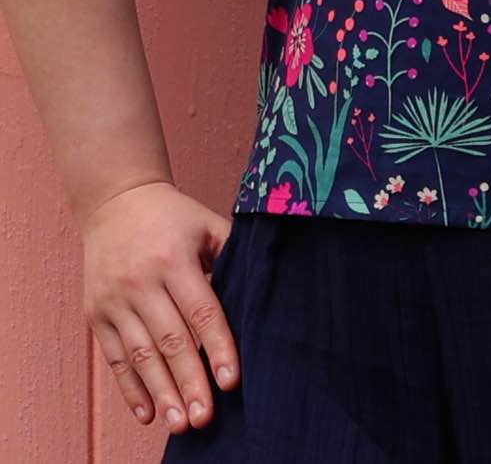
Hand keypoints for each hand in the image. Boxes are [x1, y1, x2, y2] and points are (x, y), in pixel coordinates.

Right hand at [80, 180, 240, 438]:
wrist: (114, 201)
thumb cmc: (172, 216)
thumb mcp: (206, 224)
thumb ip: (232, 254)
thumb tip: (261, 291)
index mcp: (174, 258)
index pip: (201, 310)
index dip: (217, 346)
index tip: (230, 380)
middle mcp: (141, 281)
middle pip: (170, 339)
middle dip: (189, 382)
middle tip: (204, 417)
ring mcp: (115, 299)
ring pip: (140, 355)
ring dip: (161, 392)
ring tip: (180, 424)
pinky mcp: (96, 314)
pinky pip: (114, 357)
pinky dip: (130, 388)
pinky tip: (147, 413)